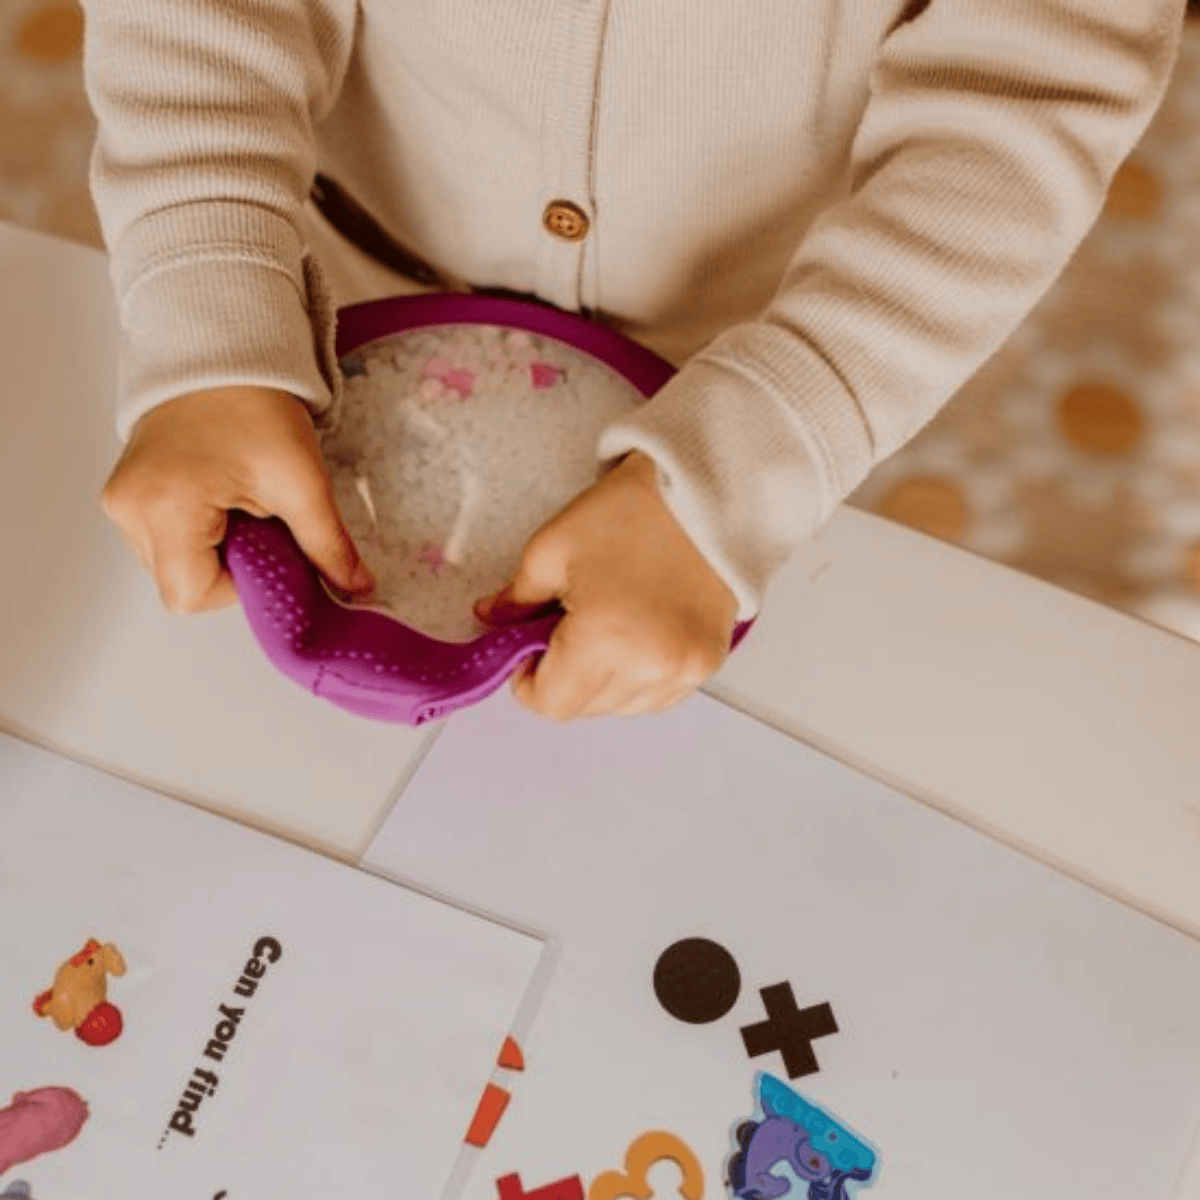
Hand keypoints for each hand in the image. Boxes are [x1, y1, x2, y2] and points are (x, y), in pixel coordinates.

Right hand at [102, 386, 373, 612]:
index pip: (193, 595)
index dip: (241, 586)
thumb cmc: (254, 404)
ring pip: (175, 564)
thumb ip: (327, 544)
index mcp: (163, 508)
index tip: (272, 549)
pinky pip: (167, 539)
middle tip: (263, 518)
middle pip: (182, 583)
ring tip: (241, 499)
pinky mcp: (128, 493)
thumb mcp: (301, 481)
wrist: (220, 349)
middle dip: (233, 566)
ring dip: (218, 549)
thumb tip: (356, 588)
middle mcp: (129, 510)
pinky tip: (222, 496)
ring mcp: (122, 501)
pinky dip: (201, 532)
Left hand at [473, 450, 738, 720]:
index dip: (528, 681)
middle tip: (562, 630)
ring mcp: (685, 669)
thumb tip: (492, 620)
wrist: (703, 494)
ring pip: (622, 706)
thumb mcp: (552, 550)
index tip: (525, 650)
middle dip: (563, 677)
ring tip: (604, 627)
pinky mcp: (707, 663)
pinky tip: (633, 636)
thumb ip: (517, 599)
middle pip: (586, 708)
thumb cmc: (631, 512)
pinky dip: (637, 677)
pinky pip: (657, 695)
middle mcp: (652, 666)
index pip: (552, 703)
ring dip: (601, 680)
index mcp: (607, 640)